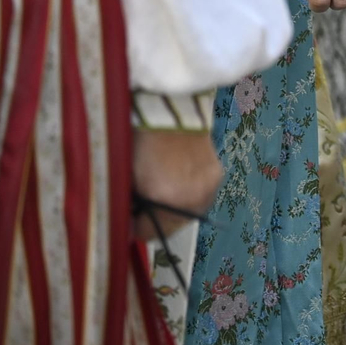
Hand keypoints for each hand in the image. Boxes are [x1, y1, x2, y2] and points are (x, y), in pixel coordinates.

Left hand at [131, 128, 221, 242]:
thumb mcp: (128, 175)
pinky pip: (201, 198)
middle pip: (172, 228)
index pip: (149, 233)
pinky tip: (179, 182)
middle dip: (156, 221)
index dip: (135, 228)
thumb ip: (130, 204)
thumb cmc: (143, 139)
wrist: (172, 111)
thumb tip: (129, 220)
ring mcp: (208, 189)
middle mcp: (192, 200)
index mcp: (166, 200)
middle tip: (143, 207)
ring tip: (162, 194)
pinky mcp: (217, 176)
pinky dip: (189, 195)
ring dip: (174, 210)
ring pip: (188, 215)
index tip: (128, 220)